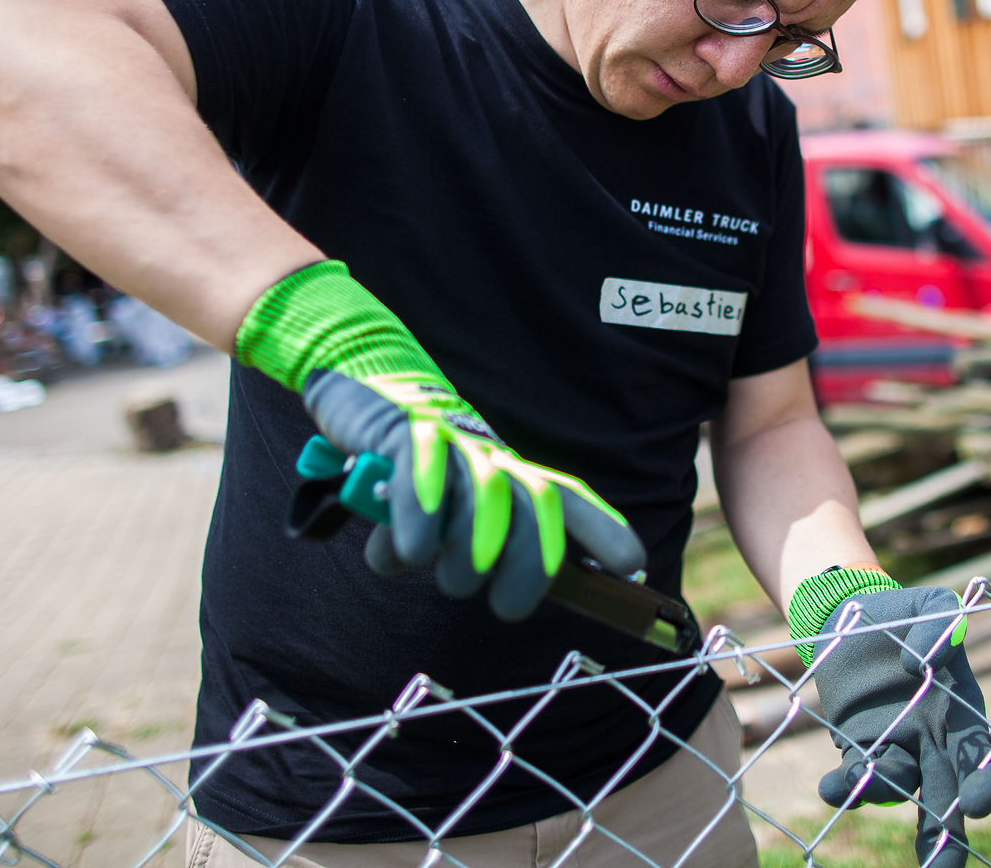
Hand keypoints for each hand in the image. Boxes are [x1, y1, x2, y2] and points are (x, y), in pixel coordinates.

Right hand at [302, 369, 643, 620]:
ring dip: (471, 554)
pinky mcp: (405, 430)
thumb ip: (440, 544)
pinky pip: (423, 472)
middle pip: (538, 503)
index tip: (633, 566)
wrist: (357, 384)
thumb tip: (412, 565)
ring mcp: (450, 442)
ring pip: (487, 496)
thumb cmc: (402, 463)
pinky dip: (421, 518)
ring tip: (448, 580)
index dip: (603, 530)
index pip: (566, 498)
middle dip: (532, 564)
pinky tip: (411, 550)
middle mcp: (488, 457)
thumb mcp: (434, 515)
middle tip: (507, 607)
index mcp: (505, 475)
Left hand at [811, 586, 990, 867]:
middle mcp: (934, 739)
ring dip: (880, 796)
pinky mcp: (857, 747)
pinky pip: (856, 774)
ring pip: (898, 787)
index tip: (978, 806)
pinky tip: (830, 786)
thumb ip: (941, 622)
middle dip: (947, 838)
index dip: (982, 781)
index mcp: (962, 710)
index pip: (980, 754)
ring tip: (854, 789)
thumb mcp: (930, 604)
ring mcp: (896, 747)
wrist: (854, 615)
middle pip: (947, 796)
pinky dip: (844, 785)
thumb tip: (922, 660)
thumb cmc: (904, 611)